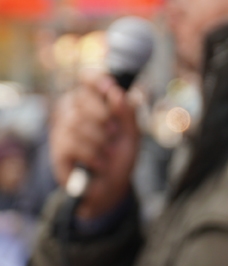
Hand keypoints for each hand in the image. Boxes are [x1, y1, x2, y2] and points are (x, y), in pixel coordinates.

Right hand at [50, 71, 139, 218]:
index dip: (95, 79)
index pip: (87, 80)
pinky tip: (99, 163)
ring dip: (99, 140)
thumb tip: (115, 92)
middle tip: (113, 132)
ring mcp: (63, 131)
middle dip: (102, 115)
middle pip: (79, 98)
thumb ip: (127, 111)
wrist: (113, 186)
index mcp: (93, 103)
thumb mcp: (132, 132)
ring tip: (108, 151)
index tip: (109, 86)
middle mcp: (74, 112)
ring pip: (75, 122)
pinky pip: (70, 144)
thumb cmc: (121, 155)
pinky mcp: (58, 151)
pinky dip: (92, 155)